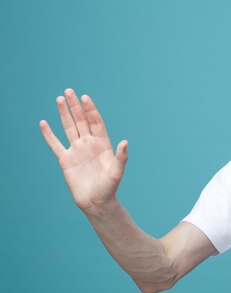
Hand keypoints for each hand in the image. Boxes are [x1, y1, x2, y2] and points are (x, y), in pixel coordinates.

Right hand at [40, 88, 127, 210]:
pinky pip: (55, 144)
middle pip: (81, 121)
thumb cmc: (109, 187)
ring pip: (69, 128)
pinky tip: (44, 123)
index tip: (85, 98)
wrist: (96, 202)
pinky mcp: (65, 160)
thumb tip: (125, 142)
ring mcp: (77, 150)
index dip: (91, 110)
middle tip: (69, 91)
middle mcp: (89, 144)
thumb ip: (121, 157)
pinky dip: (49, 134)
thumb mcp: (117, 172)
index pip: (96, 122)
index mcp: (103, 144)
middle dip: (76, 106)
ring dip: (64, 114)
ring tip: (59, 99)